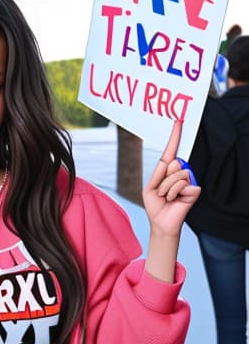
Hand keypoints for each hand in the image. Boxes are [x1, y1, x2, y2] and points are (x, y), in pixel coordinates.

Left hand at [143, 120, 200, 236]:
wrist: (161, 222)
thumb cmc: (155, 205)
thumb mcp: (150, 187)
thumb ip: (159, 173)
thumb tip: (174, 161)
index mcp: (167, 169)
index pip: (171, 150)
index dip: (175, 136)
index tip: (178, 121)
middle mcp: (180, 172)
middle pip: (173, 163)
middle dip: (162, 180)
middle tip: (161, 192)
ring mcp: (188, 180)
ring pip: (177, 175)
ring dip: (166, 189)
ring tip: (167, 197)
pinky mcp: (194, 189)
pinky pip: (182, 184)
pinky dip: (173, 194)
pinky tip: (175, 201)